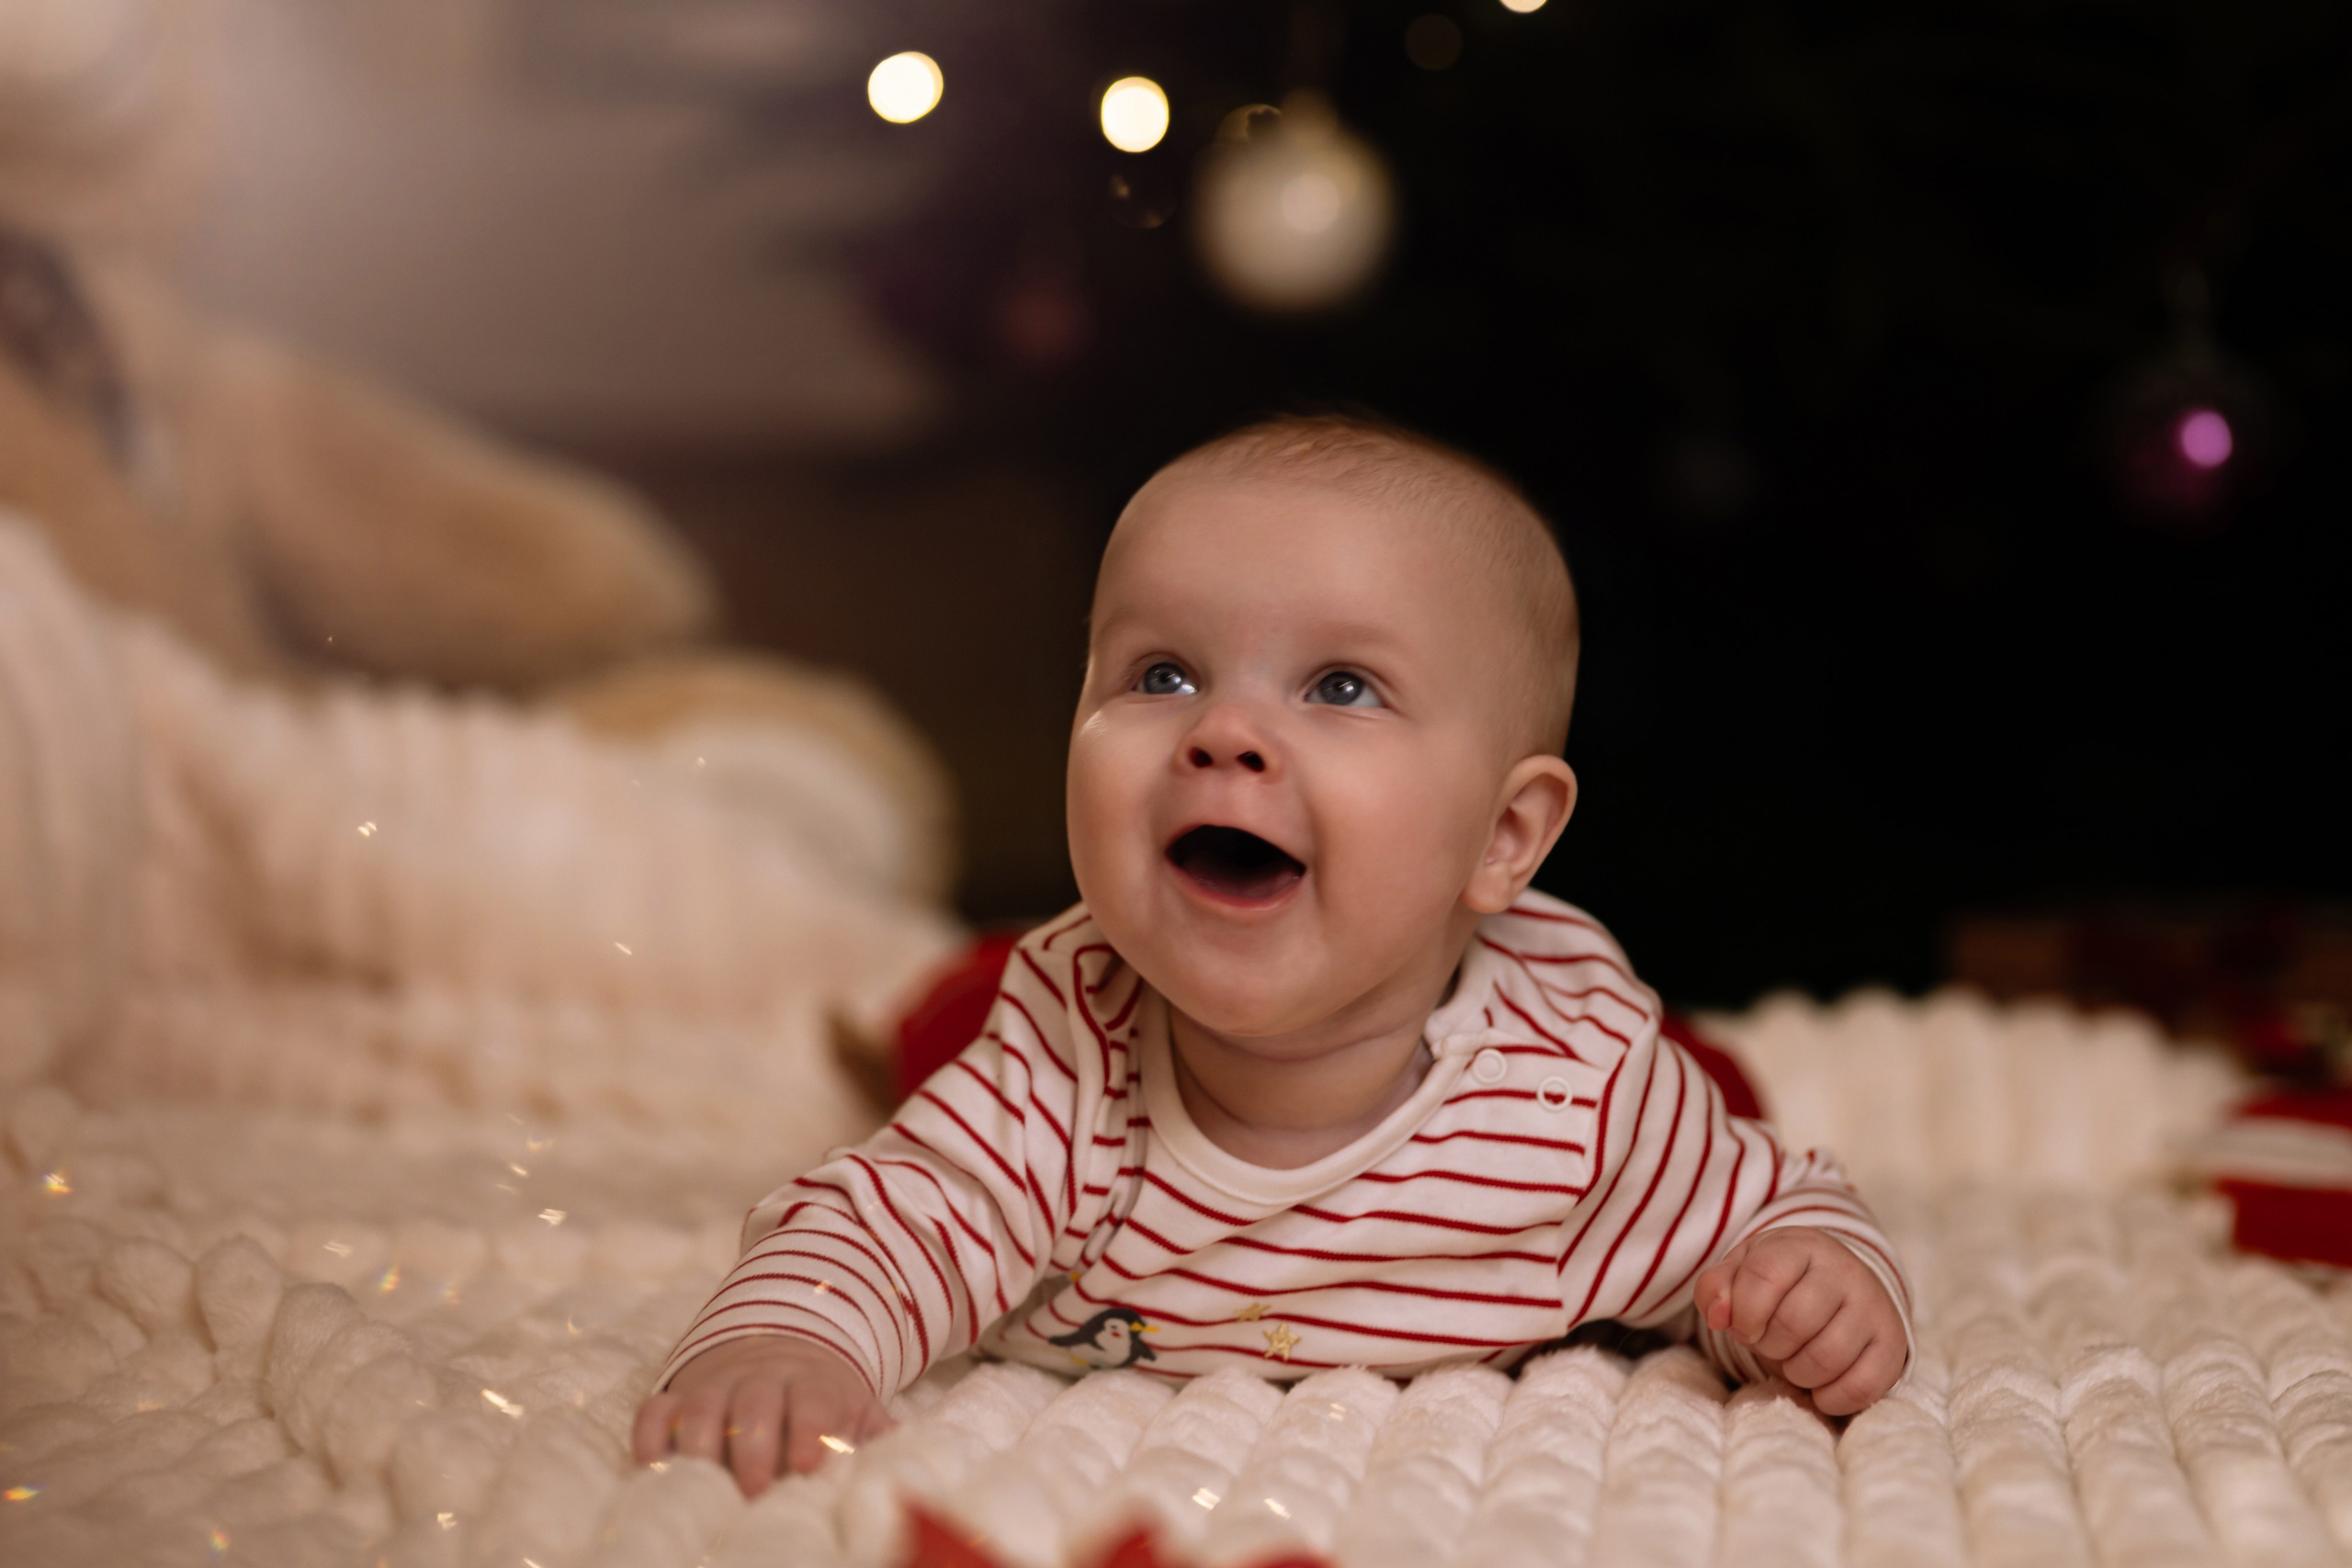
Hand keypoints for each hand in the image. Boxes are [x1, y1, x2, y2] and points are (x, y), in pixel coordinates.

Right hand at [632, 1335, 890, 1495]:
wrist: (778, 1347)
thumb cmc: (821, 1400)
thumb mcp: (856, 1408)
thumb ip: (876, 1434)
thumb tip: (903, 1462)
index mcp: (812, 1382)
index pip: (812, 1398)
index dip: (810, 1427)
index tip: (808, 1463)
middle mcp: (761, 1378)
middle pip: (755, 1402)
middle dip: (754, 1446)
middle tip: (756, 1490)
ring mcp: (715, 1384)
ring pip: (701, 1404)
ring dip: (700, 1443)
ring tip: (702, 1482)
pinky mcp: (677, 1396)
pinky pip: (655, 1409)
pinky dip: (650, 1436)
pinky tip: (652, 1468)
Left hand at [1693, 1226, 1904, 1415]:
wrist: (1842, 1285)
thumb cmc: (1780, 1283)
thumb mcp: (1742, 1272)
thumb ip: (1716, 1288)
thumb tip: (1718, 1315)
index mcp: (1800, 1246)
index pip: (1764, 1277)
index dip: (1744, 1313)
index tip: (1744, 1326)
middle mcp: (1844, 1272)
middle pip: (1794, 1323)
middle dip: (1770, 1345)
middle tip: (1772, 1343)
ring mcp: (1874, 1309)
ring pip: (1825, 1359)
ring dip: (1797, 1372)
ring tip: (1795, 1359)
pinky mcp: (1892, 1347)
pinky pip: (1859, 1388)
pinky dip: (1829, 1398)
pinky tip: (1820, 1384)